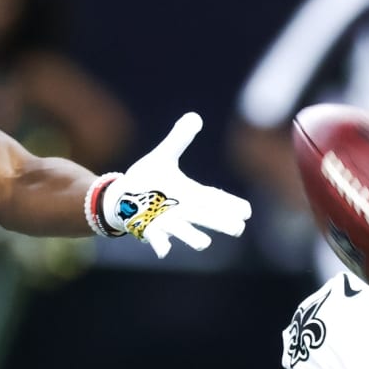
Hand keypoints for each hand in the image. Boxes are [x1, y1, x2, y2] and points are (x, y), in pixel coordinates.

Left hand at [100, 112, 250, 257]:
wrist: (122, 199)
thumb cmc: (147, 180)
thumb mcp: (164, 156)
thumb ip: (179, 138)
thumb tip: (194, 117)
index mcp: (192, 195)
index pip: (217, 200)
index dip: (233, 206)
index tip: (246, 212)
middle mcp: (184, 211)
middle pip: (210, 219)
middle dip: (223, 224)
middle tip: (237, 229)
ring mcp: (169, 222)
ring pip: (187, 233)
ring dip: (194, 239)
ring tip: (204, 244)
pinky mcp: (151, 229)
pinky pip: (158, 240)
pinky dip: (161, 245)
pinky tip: (164, 251)